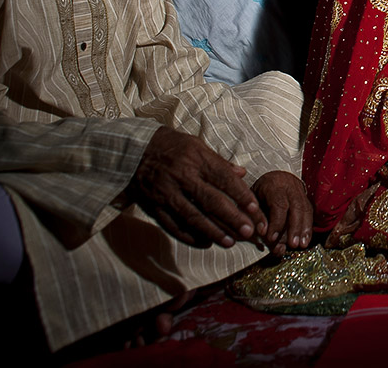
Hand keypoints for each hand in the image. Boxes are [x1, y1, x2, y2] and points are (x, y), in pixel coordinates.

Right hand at [131, 127, 260, 247]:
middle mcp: (182, 176)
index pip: (223, 178)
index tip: (255, 209)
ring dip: (213, 231)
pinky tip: (205, 243)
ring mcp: (166, 193)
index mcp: (196, 158)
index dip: (241, 195)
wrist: (131, 151)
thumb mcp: (196, 145)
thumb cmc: (171, 146)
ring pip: (193, 217)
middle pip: (211, 201)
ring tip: (230, 243)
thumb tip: (242, 174)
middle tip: (249, 232)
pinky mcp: (153, 206)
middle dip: (232, 218)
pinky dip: (189, 237)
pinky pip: (173, 226)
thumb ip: (219, 162)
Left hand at [251, 170, 311, 255]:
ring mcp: (300, 192)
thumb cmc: (259, 192)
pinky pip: (309, 213)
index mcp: (274, 185)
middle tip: (292, 244)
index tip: (272, 238)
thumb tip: (261, 233)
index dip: (276, 223)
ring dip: (304, 229)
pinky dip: (308, 228)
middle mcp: (290, 187)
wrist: (274, 178)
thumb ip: (256, 215)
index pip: (278, 204)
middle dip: (294, 227)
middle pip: (296, 207)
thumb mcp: (252, 199)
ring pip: (305, 210)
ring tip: (301, 245)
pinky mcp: (306, 199)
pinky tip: (305, 240)